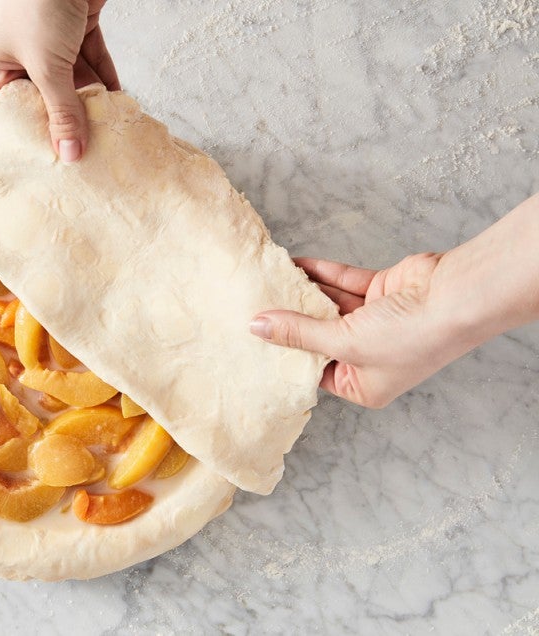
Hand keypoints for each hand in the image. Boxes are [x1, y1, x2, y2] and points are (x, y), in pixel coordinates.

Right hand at [0, 0, 118, 162]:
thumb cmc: (39, 4)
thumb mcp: (48, 67)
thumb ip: (63, 112)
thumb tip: (70, 155)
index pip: (14, 106)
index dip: (36, 131)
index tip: (57, 158)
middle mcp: (15, 50)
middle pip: (45, 95)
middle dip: (68, 117)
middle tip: (87, 149)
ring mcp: (47, 37)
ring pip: (71, 80)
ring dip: (90, 102)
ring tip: (107, 130)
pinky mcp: (75, 25)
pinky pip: (90, 59)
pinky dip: (104, 78)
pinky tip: (117, 102)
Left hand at [249, 254, 450, 407]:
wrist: (456, 297)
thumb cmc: (411, 337)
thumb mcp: (344, 343)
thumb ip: (299, 333)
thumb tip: (258, 328)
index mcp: (364, 385)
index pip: (315, 371)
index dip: (288, 354)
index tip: (256, 339)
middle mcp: (369, 356)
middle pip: (319, 336)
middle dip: (292, 320)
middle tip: (257, 306)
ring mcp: (375, 322)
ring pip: (329, 306)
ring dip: (304, 292)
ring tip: (271, 281)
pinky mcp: (380, 292)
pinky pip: (343, 282)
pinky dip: (321, 273)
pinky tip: (295, 264)